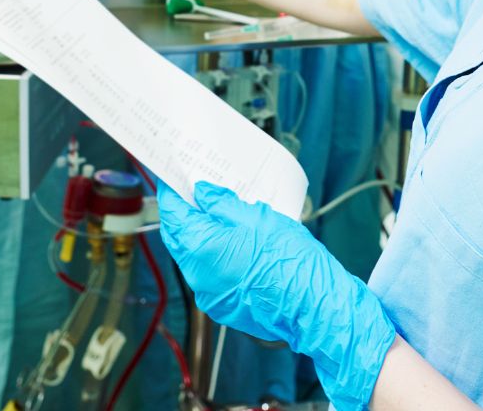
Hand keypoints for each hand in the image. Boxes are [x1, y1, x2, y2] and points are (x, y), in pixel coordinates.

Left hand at [158, 181, 395, 410]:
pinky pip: (209, 272)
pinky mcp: (224, 305)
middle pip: (179, 236)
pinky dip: (213, 252)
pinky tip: (232, 238)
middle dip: (183, 212)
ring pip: (193, 255)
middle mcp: (198, 276)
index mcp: (200, 249)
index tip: (172, 177)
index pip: (172, 215)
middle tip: (193, 189)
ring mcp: (210, 294)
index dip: (170, 193)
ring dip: (199, 233)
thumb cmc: (289, 260)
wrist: (313, 305)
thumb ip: (221, 203)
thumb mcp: (255, 217)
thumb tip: (202, 193)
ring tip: (217, 210)